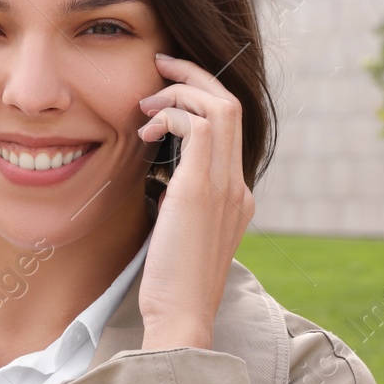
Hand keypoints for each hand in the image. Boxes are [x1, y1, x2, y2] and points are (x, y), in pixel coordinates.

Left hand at [134, 53, 254, 350]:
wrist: (180, 317)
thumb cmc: (170, 284)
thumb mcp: (177, 234)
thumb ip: (177, 204)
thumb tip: (158, 183)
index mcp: (236, 195)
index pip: (229, 128)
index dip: (199, 99)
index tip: (164, 94)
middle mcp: (238, 186)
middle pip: (231, 105)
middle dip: (194, 76)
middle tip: (158, 66)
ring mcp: (226, 186)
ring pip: (221, 106)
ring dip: (180, 92)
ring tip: (145, 104)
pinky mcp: (202, 190)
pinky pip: (200, 125)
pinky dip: (172, 115)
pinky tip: (146, 132)